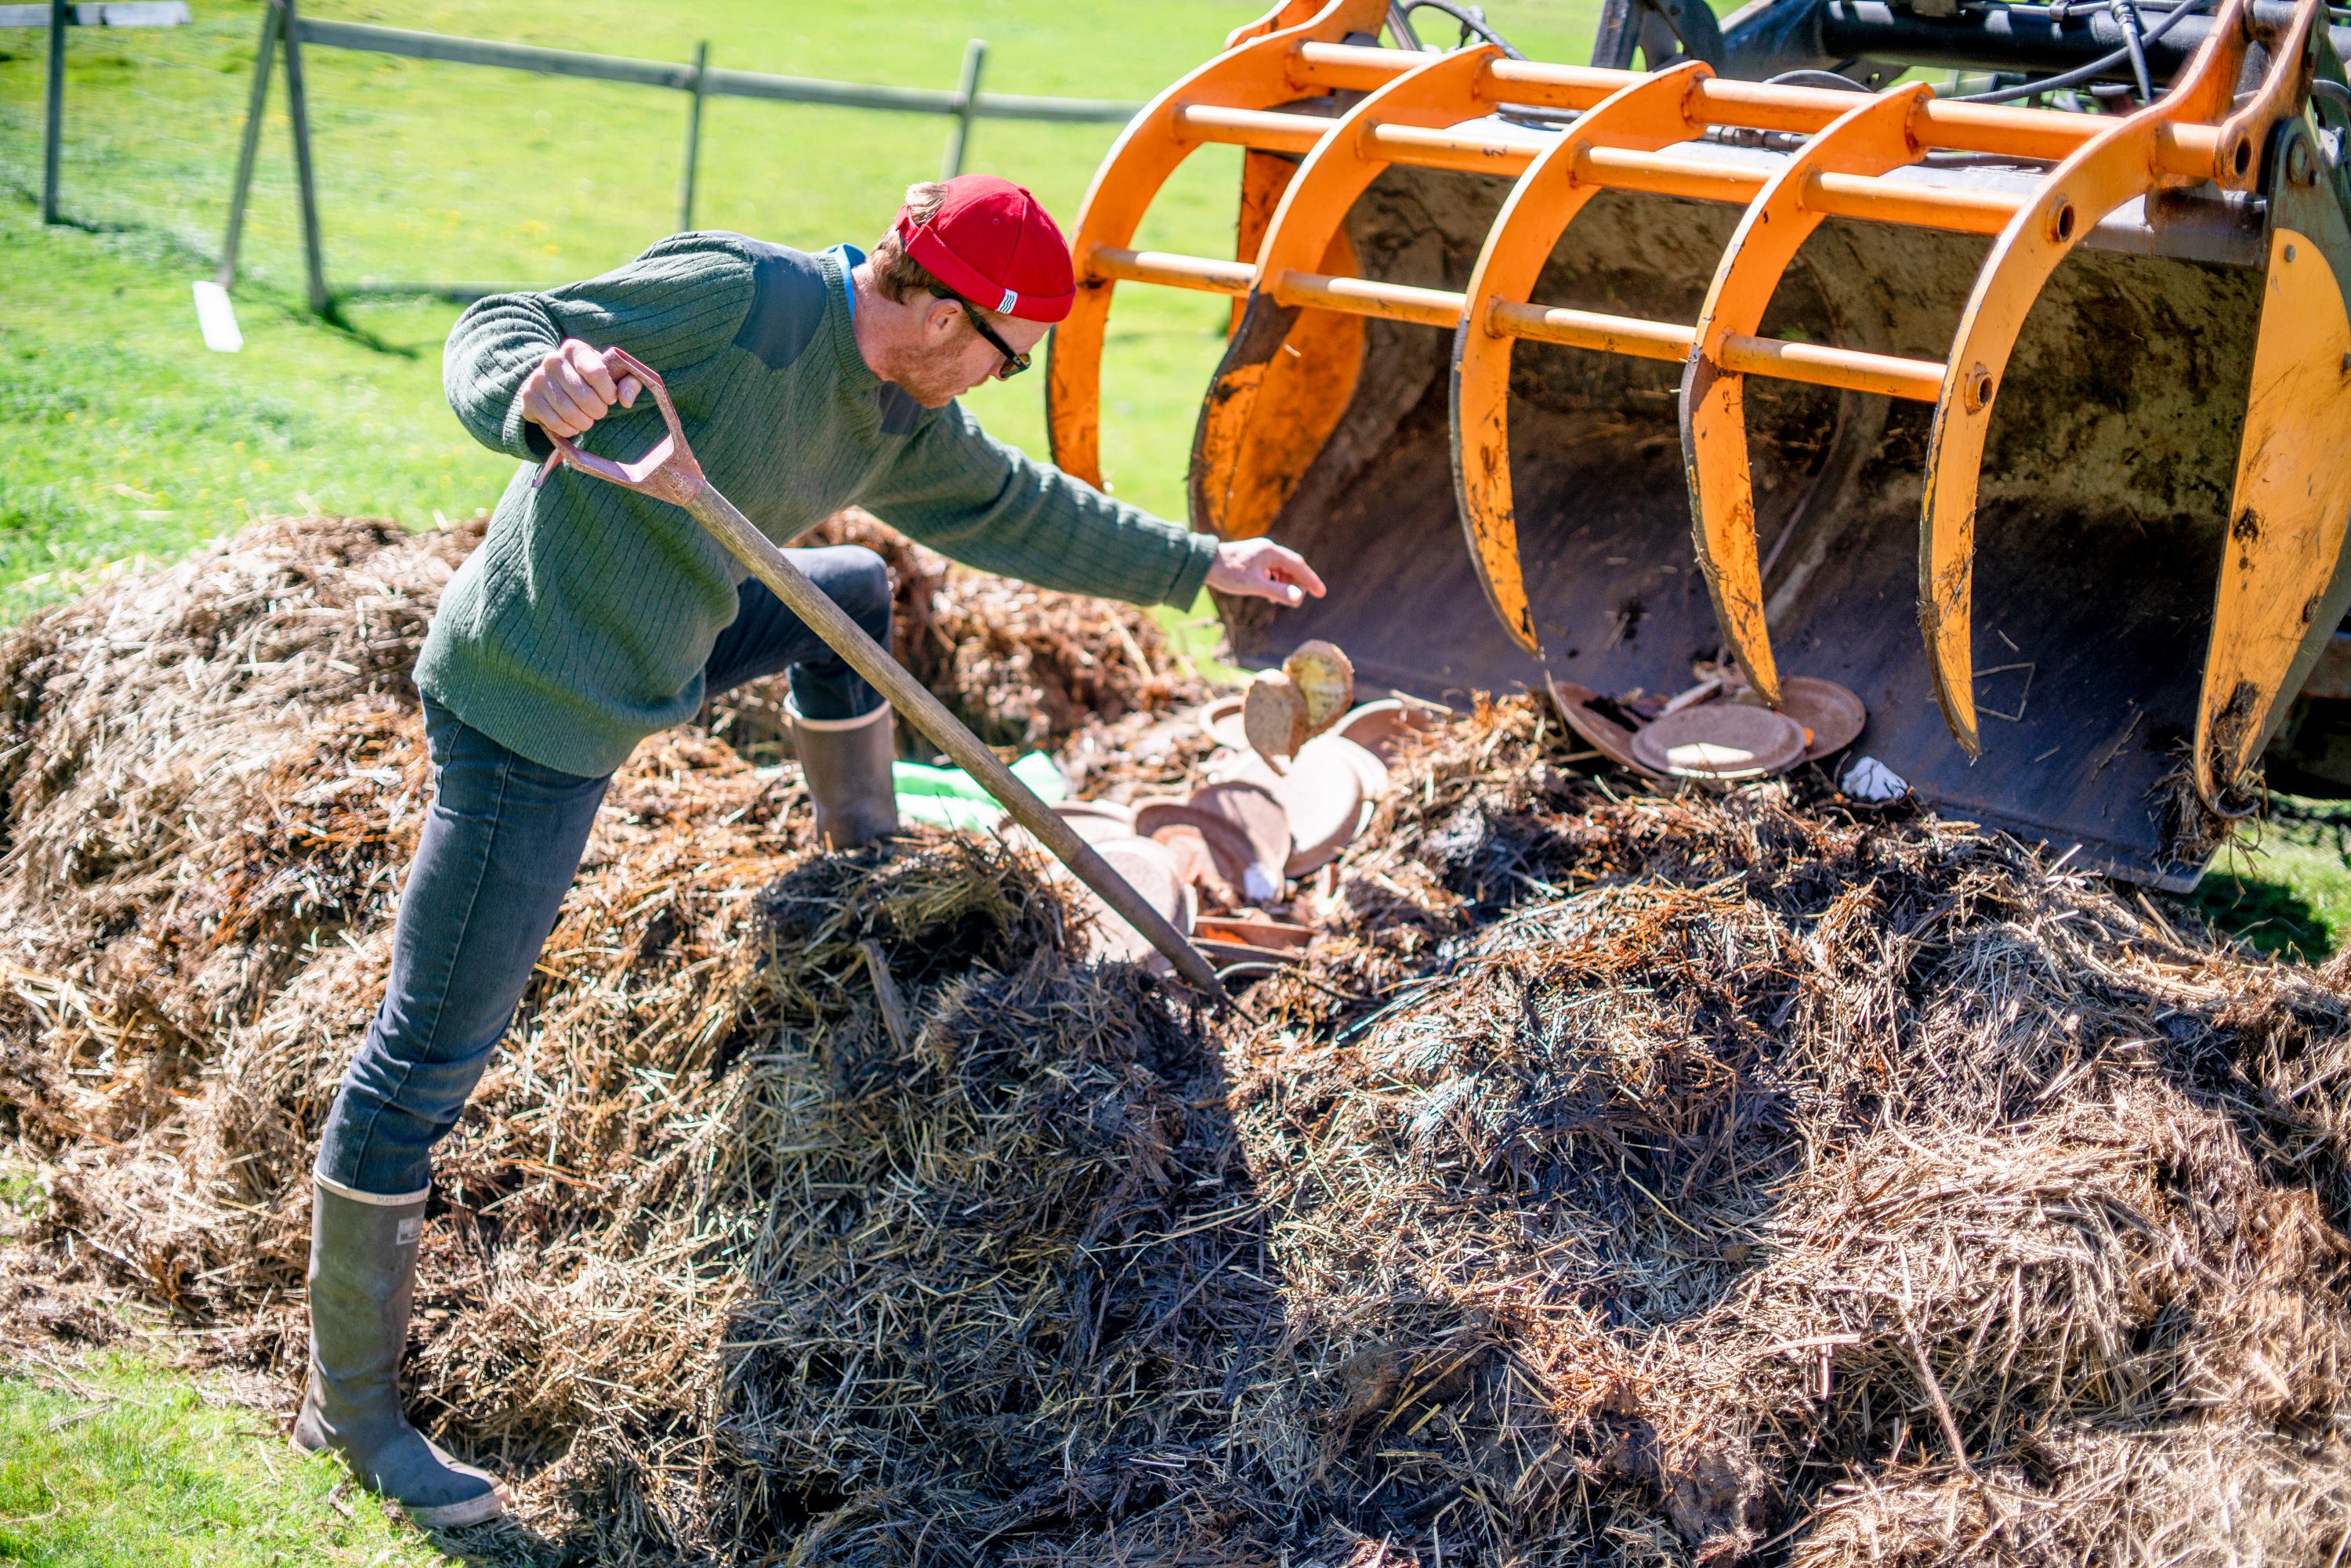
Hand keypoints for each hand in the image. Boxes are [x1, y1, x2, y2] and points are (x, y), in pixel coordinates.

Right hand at [519, 339, 642, 439]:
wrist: (553, 382)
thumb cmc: (590, 379)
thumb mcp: (613, 375)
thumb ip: (629, 383)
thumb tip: (625, 400)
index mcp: (575, 349)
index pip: (597, 373)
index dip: (608, 392)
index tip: (610, 398)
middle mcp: (553, 360)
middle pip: (584, 396)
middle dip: (598, 411)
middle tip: (599, 412)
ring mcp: (538, 379)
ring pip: (569, 412)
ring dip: (584, 422)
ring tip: (587, 420)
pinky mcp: (529, 398)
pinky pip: (554, 422)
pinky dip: (568, 430)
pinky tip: (572, 425)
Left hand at [1206, 537, 1324, 608]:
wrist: (1203, 563)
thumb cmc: (1227, 573)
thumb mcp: (1254, 585)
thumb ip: (1277, 592)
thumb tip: (1299, 599)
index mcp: (1271, 552)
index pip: (1298, 566)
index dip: (1311, 580)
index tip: (1321, 593)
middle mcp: (1268, 549)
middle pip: (1292, 567)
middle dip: (1298, 584)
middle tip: (1298, 600)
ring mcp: (1260, 553)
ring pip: (1281, 570)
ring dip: (1284, 584)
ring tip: (1279, 600)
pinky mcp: (1253, 559)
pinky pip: (1271, 570)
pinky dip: (1275, 582)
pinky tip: (1269, 593)